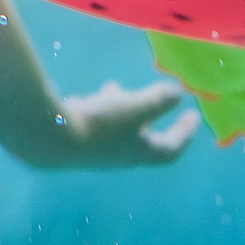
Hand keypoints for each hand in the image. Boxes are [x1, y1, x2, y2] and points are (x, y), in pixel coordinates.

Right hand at [33, 79, 199, 168]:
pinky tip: (86, 97)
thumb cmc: (100, 124)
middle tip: (156, 100)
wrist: (50, 139)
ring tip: (114, 87)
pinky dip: (96, 108)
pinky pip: (92, 125)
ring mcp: (95, 152)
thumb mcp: (134, 107)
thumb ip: (158, 100)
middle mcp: (118, 157)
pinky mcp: (74, 142)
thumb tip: (178, 94)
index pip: (170, 149)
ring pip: (114, 130)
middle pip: (142, 141)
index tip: (193, 116)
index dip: (184, 133)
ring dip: (120, 108)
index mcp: (139, 153)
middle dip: (150, 117)